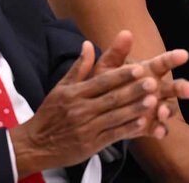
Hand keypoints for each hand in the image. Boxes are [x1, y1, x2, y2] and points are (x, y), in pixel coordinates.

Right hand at [10, 41, 161, 176]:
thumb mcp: (61, 88)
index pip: (101, 82)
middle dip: (133, 91)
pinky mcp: (90, 145)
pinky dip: (127, 129)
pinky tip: (143, 123)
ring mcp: (86, 128)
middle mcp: (80, 110)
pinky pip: (112, 135)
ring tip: (153, 101)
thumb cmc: (51, 113)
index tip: (139, 68)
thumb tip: (88, 43)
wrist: (34, 145)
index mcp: (74, 94)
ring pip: (114, 117)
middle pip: (111, 99)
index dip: (121, 76)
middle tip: (153, 82)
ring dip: (134, 109)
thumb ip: (79, 67)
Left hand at [92, 30, 188, 138]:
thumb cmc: (104, 84)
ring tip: (162, 111)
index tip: (184, 55)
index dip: (174, 59)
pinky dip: (160, 129)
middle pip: (175, 87)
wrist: (96, 111)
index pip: (165, 63)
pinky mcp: (150, 125)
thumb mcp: (107, 68)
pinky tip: (159, 131)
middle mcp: (158, 89)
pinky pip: (159, 128)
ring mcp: (156, 108)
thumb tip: (125, 33)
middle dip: (184, 88)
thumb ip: (116, 52)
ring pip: (170, 108)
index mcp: (150, 71)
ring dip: (168, 110)